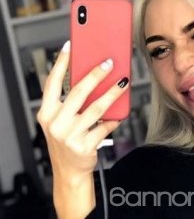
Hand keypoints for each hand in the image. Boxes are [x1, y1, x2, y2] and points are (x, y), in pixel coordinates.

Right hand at [37, 40, 124, 184]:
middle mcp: (56, 123)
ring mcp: (69, 136)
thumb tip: (92, 78)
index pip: (52, 83)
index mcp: (46, 113)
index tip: (70, 46)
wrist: (69, 172)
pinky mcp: (84, 146)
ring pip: (96, 108)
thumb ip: (70, 103)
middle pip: (78, 92)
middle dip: (96, 75)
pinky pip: (104, 127)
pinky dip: (114, 120)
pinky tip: (120, 114)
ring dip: (112, 93)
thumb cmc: (67, 141)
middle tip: (109, 63)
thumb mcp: (61, 121)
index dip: (61, 63)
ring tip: (123, 82)